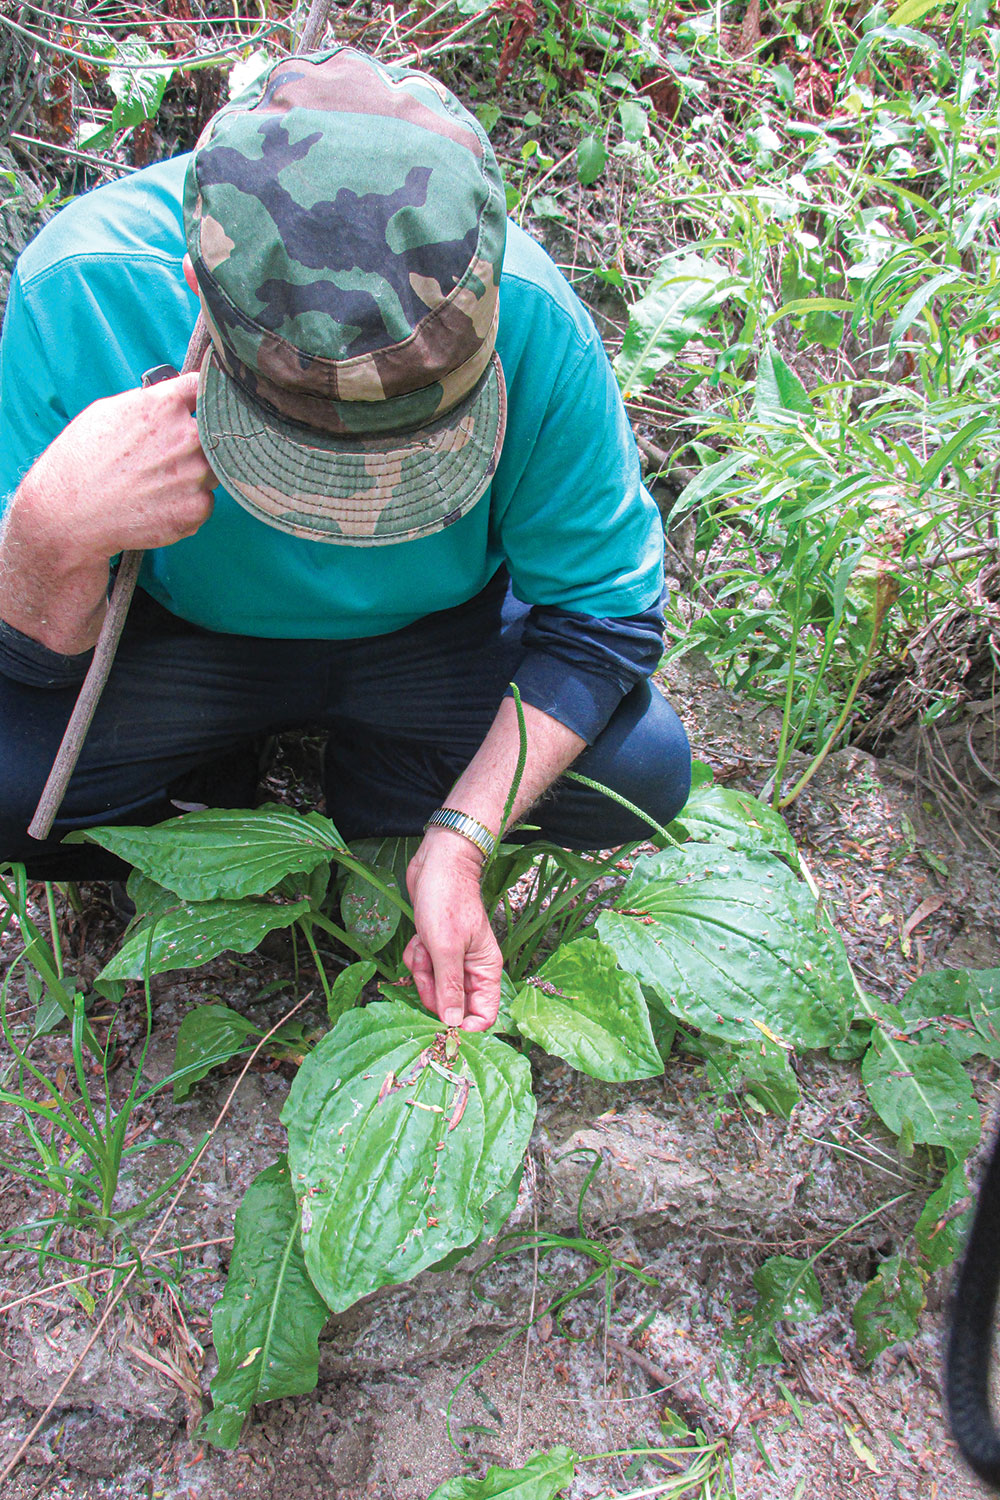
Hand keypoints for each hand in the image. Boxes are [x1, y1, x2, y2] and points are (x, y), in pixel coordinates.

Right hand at [17, 371, 215, 561]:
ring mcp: (195, 474)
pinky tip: (160, 505)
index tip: (203, 405)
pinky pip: (206, 501)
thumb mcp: (109, 411)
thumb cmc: (81, 461)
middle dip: (198, 442)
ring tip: (159, 484)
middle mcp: (187, 436)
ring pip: (214, 469)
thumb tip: (174, 399)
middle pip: (215, 434)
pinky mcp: (197, 508)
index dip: (203, 398)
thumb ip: (151, 403)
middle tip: (170, 457)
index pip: (204, 388)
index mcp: (164, 405)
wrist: (70, 513)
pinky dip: (188, 504)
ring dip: (194, 475)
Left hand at [403, 828, 501, 1031]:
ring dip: (422, 969)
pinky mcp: (435, 949)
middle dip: (433, 989)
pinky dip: (417, 956)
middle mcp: (471, 968)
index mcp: (485, 969)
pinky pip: (423, 968)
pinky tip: (418, 937)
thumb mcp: (446, 948)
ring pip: (433, 986)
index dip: (465, 1024)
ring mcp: (452, 959)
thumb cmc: (446, 899)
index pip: (484, 1014)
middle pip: (451, 1004)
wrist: (436, 863)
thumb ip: (450, 988)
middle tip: (427, 968)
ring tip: (424, 945)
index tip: (443, 1023)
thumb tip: (455, 1024)